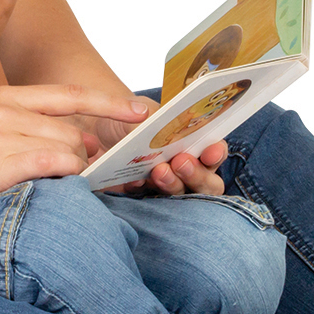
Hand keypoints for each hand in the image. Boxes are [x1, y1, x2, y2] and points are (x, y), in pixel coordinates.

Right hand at [0, 84, 151, 226]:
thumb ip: (35, 129)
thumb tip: (82, 142)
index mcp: (8, 94)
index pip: (72, 94)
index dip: (110, 102)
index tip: (143, 111)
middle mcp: (7, 106)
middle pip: (74, 129)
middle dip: (83, 157)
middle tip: (75, 179)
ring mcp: (1, 131)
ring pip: (68, 148)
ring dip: (70, 172)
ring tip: (44, 187)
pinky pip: (53, 164)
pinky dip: (62, 178)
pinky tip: (48, 187)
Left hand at [88, 96, 227, 196]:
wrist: (97, 129)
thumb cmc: (130, 118)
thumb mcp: (144, 112)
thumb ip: (157, 120)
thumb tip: (160, 125)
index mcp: (192, 144)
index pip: (213, 152)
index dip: (216, 153)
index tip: (210, 151)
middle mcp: (184, 168)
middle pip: (206, 183)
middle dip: (197, 174)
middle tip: (180, 161)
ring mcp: (165, 185)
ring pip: (182, 196)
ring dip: (173, 185)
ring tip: (159, 171)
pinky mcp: (141, 196)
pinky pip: (148, 202)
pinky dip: (144, 191)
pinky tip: (135, 180)